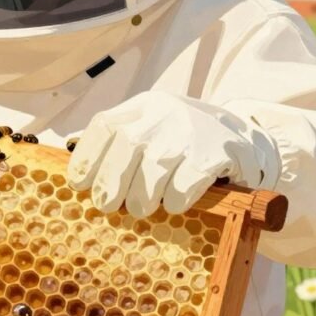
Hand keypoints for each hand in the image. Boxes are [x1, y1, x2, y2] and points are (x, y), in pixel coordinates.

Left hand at [66, 91, 280, 217]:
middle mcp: (164, 113)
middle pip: (126, 147)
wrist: (243, 138)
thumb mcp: (149, 129)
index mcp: (142, 107)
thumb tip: (73, 164)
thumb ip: (116, 141)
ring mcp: (191, 131)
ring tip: (142, 208)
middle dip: (110, 183)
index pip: (105, 125)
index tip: (78, 184)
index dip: (86, 157)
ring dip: (142, 198)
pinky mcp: (216, 153)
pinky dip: (176, 201)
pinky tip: (176, 204)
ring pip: (154, 169)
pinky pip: (185, 184)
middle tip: (107, 205)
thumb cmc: (183, 140)